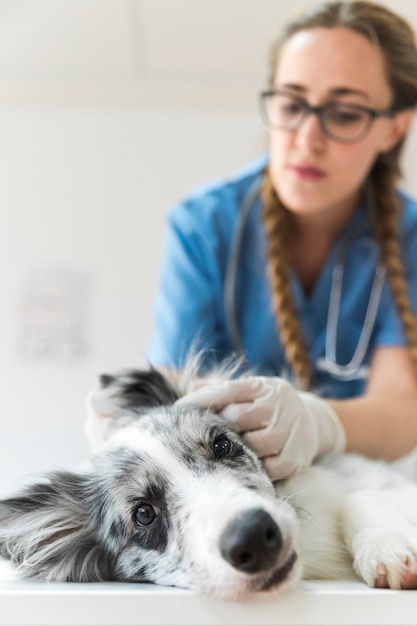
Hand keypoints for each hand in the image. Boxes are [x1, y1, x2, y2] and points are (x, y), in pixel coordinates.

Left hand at [176, 376, 345, 479]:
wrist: (314, 422)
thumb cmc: (269, 406)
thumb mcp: (251, 390)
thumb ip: (223, 390)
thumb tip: (193, 388)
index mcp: (263, 386)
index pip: (228, 390)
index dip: (202, 400)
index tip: (179, 408)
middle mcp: (279, 405)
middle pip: (238, 416)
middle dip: (222, 426)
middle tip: (208, 435)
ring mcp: (289, 431)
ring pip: (254, 443)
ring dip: (238, 449)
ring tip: (228, 451)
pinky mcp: (295, 458)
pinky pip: (268, 468)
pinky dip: (255, 467)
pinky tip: (248, 464)